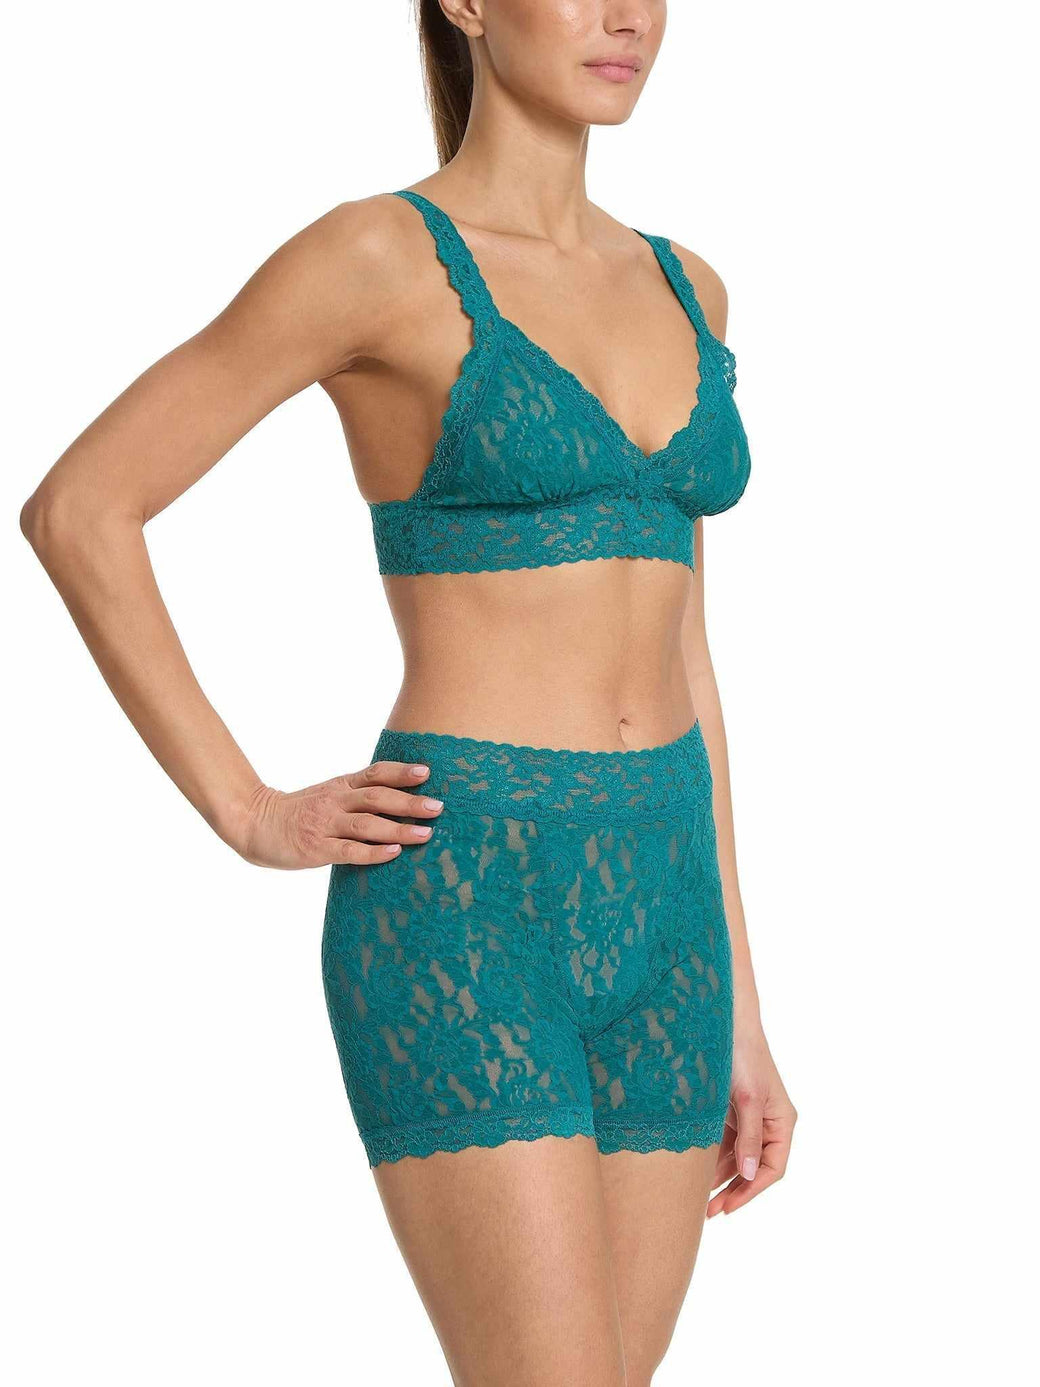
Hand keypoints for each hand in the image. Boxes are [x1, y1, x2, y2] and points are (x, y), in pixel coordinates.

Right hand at [233, 759, 443, 869]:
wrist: (253, 823)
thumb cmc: (298, 813)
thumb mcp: (328, 794)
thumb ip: (357, 795)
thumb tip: (401, 799)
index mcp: (340, 786)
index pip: (375, 774)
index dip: (401, 772)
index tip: (427, 772)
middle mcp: (335, 801)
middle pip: (377, 797)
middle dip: (410, 802)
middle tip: (438, 807)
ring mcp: (324, 825)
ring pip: (367, 824)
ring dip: (399, 828)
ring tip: (426, 833)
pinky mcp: (316, 849)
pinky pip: (349, 851)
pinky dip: (373, 852)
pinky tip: (394, 853)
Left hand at [707, 1023, 796, 1216]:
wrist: (725, 1022)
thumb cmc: (742, 1056)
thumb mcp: (746, 1099)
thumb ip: (749, 1138)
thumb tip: (751, 1174)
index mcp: (781, 1122)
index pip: (772, 1168)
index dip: (751, 1190)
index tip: (728, 1206)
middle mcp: (769, 1123)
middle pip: (754, 1168)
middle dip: (734, 1190)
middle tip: (710, 1212)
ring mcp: (749, 1117)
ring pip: (738, 1158)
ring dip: (720, 1177)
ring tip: (699, 1198)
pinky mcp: (732, 1110)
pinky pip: (725, 1142)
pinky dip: (713, 1158)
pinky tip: (697, 1172)